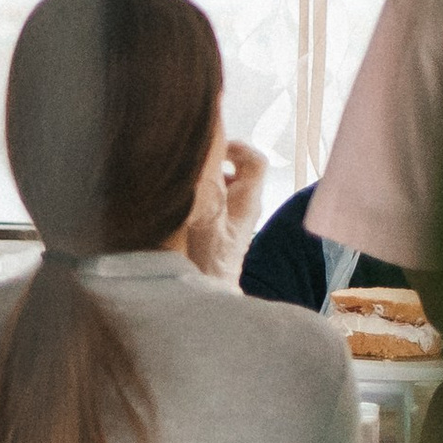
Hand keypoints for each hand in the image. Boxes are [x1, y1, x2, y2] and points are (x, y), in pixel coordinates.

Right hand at [185, 136, 268, 282]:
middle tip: (193, 164)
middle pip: (242, 170)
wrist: (207, 296)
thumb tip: (210, 148)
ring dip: (209, 178)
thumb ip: (209, 183)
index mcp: (248, 201)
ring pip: (229, 185)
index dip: (236, 147)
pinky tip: (185, 204)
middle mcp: (247, 207)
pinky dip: (204, 194)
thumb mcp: (206, 217)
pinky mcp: (224, 230)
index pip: (256, 160)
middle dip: (218, 161)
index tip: (210, 149)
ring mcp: (236, 219)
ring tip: (186, 182)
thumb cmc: (207, 261)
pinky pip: (219, 200)